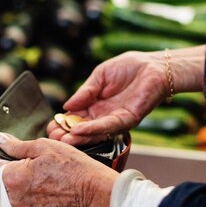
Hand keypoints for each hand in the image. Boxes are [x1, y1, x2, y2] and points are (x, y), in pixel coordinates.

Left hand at [0, 132, 117, 206]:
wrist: (93, 190)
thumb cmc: (71, 165)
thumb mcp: (44, 146)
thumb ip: (17, 145)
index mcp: (13, 178)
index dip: (11, 161)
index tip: (27, 160)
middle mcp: (14, 199)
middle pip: (6, 184)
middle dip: (18, 176)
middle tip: (40, 171)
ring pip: (15, 198)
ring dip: (25, 191)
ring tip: (47, 183)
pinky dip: (34, 203)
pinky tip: (49, 195)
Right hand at [48, 51, 168, 145]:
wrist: (155, 66)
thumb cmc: (129, 67)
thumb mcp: (100, 76)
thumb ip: (85, 92)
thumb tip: (67, 105)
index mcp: (95, 104)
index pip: (75, 117)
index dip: (63, 122)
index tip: (50, 126)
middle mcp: (104, 115)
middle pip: (82, 129)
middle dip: (67, 134)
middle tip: (52, 138)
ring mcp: (115, 119)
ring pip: (94, 132)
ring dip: (78, 137)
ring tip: (63, 140)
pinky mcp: (128, 119)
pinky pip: (108, 126)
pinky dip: (93, 129)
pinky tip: (79, 130)